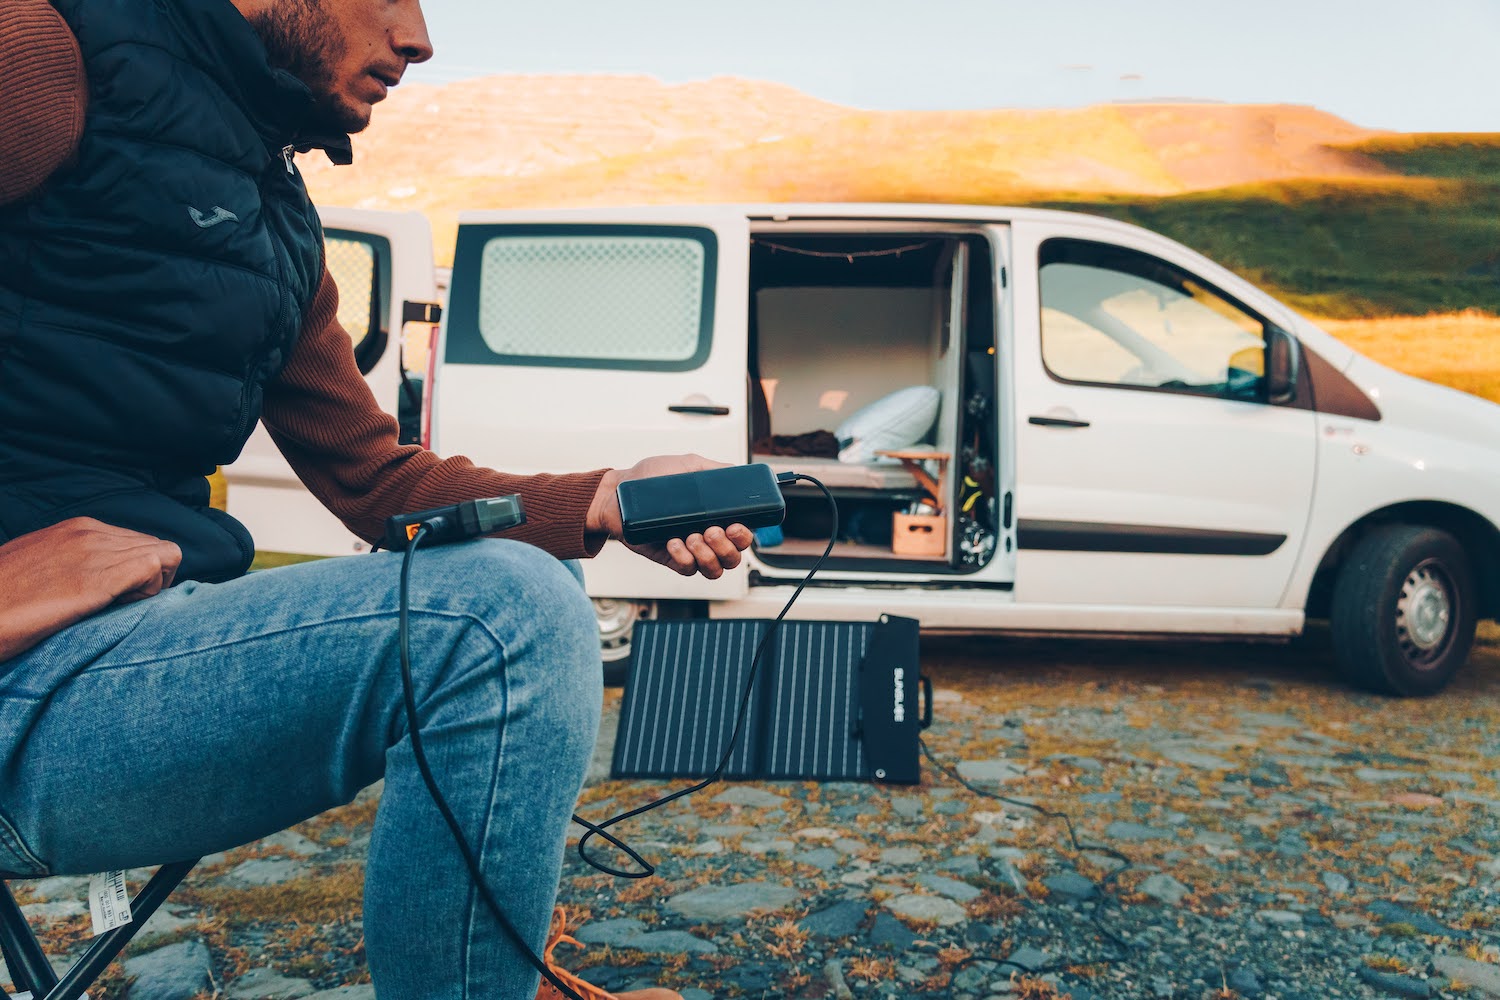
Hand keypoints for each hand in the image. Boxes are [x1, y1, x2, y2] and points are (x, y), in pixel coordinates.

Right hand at [0, 518, 181, 660]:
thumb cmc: (1, 601)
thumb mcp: (38, 569)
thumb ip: (72, 564)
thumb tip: (96, 579)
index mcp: (77, 528)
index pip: (137, 541)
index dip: (138, 571)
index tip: (122, 596)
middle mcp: (90, 532)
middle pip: (155, 546)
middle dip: (151, 579)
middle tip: (125, 606)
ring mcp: (95, 550)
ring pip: (164, 554)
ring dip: (152, 586)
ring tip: (119, 608)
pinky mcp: (98, 577)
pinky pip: (154, 568)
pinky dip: (149, 592)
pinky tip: (117, 610)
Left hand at [587, 455, 755, 577]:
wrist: (617, 492)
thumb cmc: (650, 478)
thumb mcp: (686, 466)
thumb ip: (714, 469)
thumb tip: (739, 472)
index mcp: (714, 516)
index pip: (741, 536)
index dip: (744, 536)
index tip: (735, 525)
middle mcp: (705, 537)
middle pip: (732, 558)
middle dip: (727, 547)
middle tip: (711, 530)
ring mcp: (688, 550)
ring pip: (714, 570)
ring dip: (709, 556)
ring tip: (692, 537)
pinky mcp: (669, 559)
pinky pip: (688, 570)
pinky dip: (685, 559)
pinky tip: (674, 542)